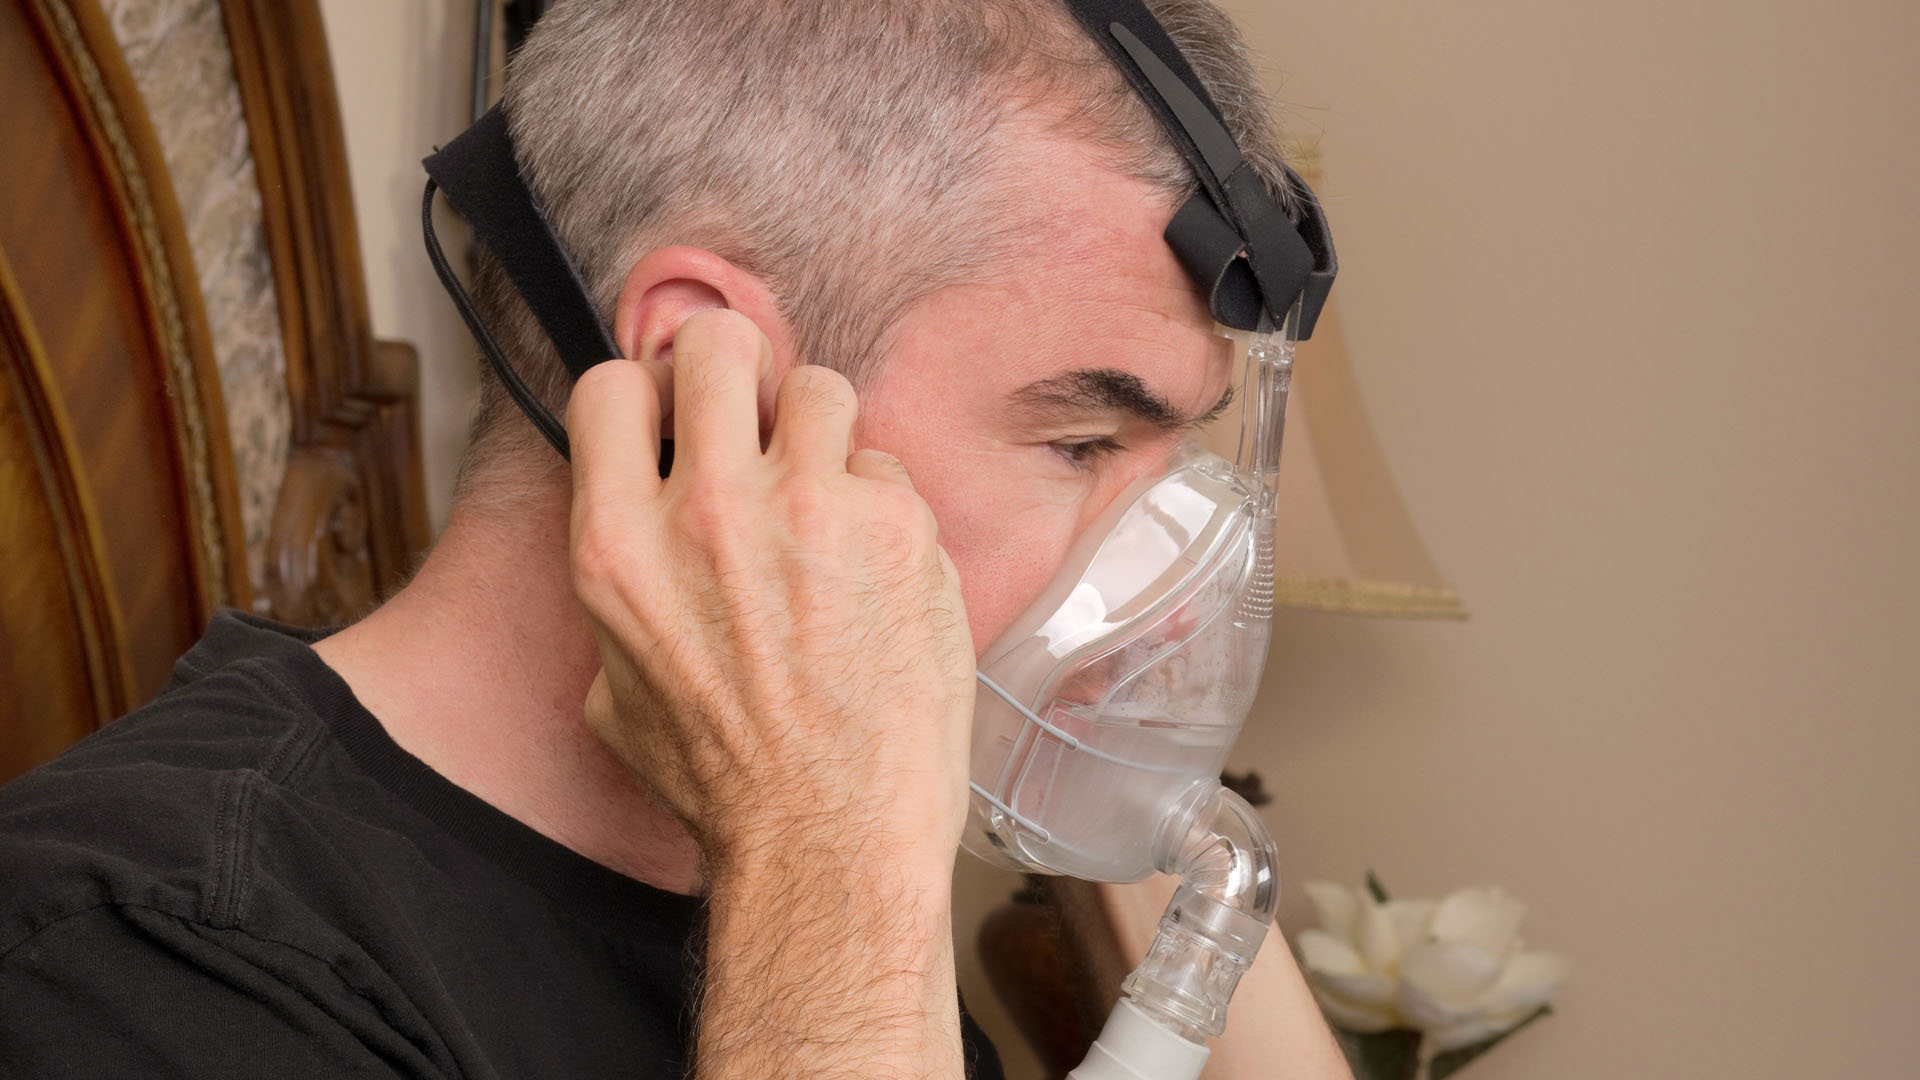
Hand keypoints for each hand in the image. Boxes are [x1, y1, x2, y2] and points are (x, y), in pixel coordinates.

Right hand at [566, 309, 975, 878]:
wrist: (830, 834)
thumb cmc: (727, 780)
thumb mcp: (616, 693)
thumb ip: (622, 596)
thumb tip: (637, 540)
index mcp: (618, 546)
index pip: (610, 388)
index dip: (648, 391)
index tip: (677, 416)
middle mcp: (707, 510)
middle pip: (715, 344)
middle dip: (736, 367)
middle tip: (758, 416)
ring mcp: (807, 508)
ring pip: (817, 385)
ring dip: (822, 431)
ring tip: (829, 496)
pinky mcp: (893, 524)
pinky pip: (885, 466)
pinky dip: (883, 507)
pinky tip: (879, 569)